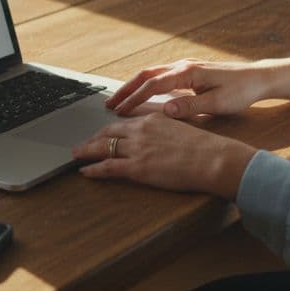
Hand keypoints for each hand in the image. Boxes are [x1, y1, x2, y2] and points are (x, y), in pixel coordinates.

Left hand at [71, 114, 257, 198]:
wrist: (213, 159)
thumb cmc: (204, 148)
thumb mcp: (182, 129)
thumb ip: (166, 129)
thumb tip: (160, 135)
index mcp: (153, 119)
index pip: (124, 122)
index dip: (109, 129)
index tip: (102, 132)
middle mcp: (141, 130)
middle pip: (108, 132)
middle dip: (93, 139)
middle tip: (82, 144)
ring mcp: (138, 148)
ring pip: (103, 147)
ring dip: (86, 151)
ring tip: (76, 155)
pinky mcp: (137, 167)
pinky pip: (108, 167)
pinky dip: (93, 169)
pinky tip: (85, 171)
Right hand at [105, 57, 289, 118]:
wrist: (259, 78)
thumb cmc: (242, 91)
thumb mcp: (218, 103)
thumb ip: (190, 107)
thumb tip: (164, 110)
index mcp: (188, 73)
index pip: (153, 85)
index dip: (134, 98)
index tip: (119, 111)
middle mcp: (184, 66)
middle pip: (146, 75)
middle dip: (126, 89)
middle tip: (109, 104)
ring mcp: (187, 67)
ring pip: (153, 73)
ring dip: (135, 86)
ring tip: (120, 100)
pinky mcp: (191, 72)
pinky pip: (162, 76)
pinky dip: (147, 84)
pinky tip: (143, 95)